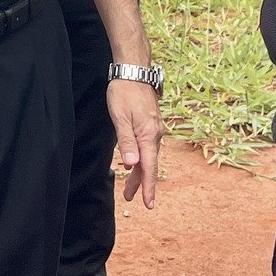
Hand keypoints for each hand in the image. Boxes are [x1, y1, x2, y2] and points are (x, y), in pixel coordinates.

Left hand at [106, 79, 165, 207]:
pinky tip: (133, 163)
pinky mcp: (150, 123)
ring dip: (139, 172)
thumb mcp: (120, 118)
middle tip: (132, 199)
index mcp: (148, 135)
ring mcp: (154, 128)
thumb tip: (132, 164)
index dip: (147, 187)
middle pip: (149, 164)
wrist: (134, 71)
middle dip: (141, 183)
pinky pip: (147, 146)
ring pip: (148, 155)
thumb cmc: (124, 92)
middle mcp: (155, 134)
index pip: (149, 167)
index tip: (148, 204)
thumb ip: (126, 142)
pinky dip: (140, 158)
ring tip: (129, 188)